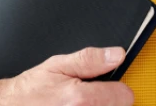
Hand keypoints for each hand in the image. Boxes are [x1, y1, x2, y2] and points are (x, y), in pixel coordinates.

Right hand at [0, 47, 132, 105]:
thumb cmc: (31, 89)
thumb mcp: (57, 65)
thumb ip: (89, 59)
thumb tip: (116, 55)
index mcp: (80, 97)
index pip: (124, 96)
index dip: (117, 87)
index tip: (108, 86)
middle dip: (108, 100)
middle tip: (90, 95)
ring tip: (79, 103)